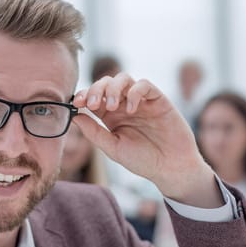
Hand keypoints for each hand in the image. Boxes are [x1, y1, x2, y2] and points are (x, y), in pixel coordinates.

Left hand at [72, 73, 220, 207]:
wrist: (171, 167)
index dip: (83, 95)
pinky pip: (144, 85)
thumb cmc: (142, 160)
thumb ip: (94, 132)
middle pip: (105, 83)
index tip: (77, 103)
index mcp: (110, 116)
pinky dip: (134, 92)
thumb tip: (75, 116)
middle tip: (93, 104)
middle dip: (96, 89)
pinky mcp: (158, 99)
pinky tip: (131, 109)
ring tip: (111, 106)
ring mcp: (140, 100)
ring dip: (113, 88)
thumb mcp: (113, 148)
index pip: (93, 97)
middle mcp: (123, 105)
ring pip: (123, 78)